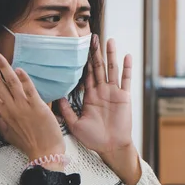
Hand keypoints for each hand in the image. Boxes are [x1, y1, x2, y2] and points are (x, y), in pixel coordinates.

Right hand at [0, 46, 64, 162]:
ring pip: (10, 83)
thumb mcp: (6, 131)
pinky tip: (19, 68)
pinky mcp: (37, 107)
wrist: (45, 152)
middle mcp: (10, 108)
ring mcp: (23, 107)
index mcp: (2, 113)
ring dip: (3, 67)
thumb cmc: (27, 142)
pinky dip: (24, 79)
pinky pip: (29, 91)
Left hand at [59, 36, 140, 184]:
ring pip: (112, 69)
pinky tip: (127, 56)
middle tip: (93, 37)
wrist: (110, 147)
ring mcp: (114, 92)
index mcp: (89, 96)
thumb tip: (57, 96)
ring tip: (109, 41)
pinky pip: (126, 80)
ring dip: (111, 55)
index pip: (86, 74)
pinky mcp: (124, 96)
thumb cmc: (93, 138)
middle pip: (98, 67)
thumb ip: (67, 110)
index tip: (80, 48)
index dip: (83, 61)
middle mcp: (102, 91)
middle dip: (95, 52)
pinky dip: (127, 68)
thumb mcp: (74, 124)